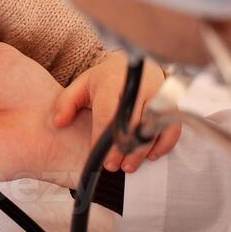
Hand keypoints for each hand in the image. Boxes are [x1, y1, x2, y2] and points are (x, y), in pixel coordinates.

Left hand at [52, 54, 182, 172]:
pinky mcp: (172, 104)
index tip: (98, 156)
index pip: (109, 112)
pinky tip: (151, 156)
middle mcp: (140, 87)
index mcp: (114, 81)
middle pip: (134, 122)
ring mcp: (159, 95)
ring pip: (154, 127)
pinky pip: (172, 127)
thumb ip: (66, 103)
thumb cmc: (106, 79)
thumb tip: (58, 123)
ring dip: (143, 150)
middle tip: (114, 167)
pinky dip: (164, 144)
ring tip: (129, 166)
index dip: (104, 137)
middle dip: (123, 148)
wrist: (135, 64)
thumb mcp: (82, 85)